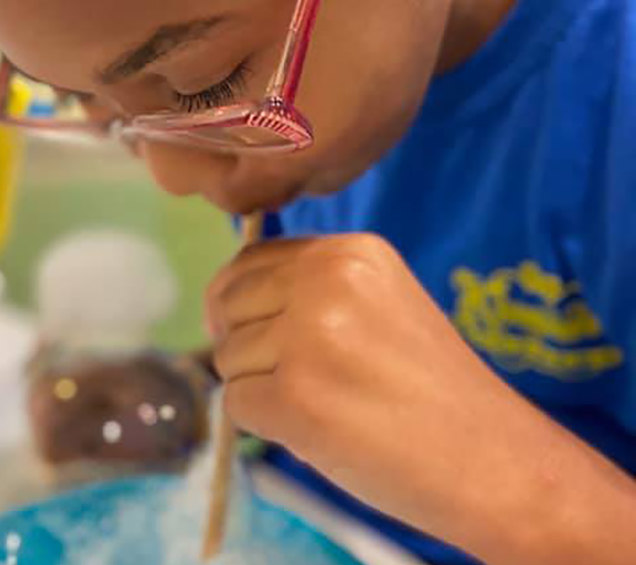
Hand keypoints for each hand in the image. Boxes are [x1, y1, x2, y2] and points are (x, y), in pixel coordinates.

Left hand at [206, 234, 598, 563]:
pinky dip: (264, 425)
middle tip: (299, 380)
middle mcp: (327, 280)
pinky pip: (235, 405)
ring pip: (227, 358)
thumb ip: (308, 292)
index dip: (240, 302)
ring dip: (259, 389)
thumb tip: (217, 310)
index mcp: (351, 252)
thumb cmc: (432, 390)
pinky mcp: (296, 397)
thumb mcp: (377, 306)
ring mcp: (310, 336)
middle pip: (228, 305)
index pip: (250, 259)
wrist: (495, 460)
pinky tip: (316, 432)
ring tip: (326, 406)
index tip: (257, 336)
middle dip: (245, 346)